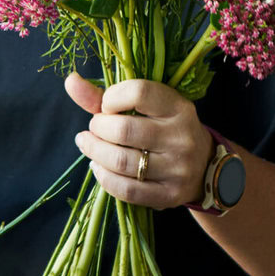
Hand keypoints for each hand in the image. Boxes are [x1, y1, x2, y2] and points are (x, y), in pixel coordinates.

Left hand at [66, 71, 213, 209]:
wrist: (204, 166)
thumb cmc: (165, 128)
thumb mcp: (148, 107)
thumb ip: (107, 95)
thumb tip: (70, 80)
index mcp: (178, 107)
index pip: (139, 93)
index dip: (111, 98)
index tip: (106, 105)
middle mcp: (181, 136)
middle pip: (123, 130)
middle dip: (98, 128)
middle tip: (94, 128)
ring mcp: (177, 168)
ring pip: (121, 162)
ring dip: (95, 152)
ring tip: (88, 145)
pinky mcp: (169, 195)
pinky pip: (127, 190)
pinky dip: (104, 178)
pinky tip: (98, 168)